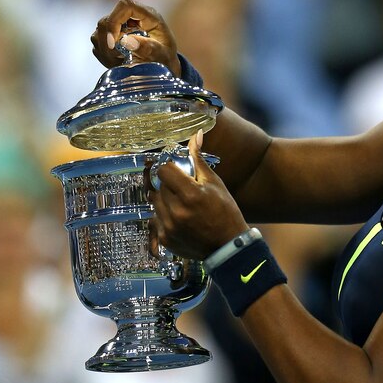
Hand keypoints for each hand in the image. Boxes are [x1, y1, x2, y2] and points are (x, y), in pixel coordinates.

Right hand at [91, 0, 181, 76]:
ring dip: (106, 49)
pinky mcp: (111, 35)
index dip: (115, 21)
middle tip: (119, 56)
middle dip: (108, 41)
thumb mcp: (163, 55)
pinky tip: (117, 60)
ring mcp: (120, 25)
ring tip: (121, 60)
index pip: (125, 6)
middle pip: (107, 19)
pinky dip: (104, 54)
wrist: (162, 63)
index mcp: (148, 16)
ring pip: (99, 31)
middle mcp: (132, 17)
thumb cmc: (166, 57)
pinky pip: (97, 42)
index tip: (114, 42)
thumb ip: (149, 49)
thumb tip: (127, 41)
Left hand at [148, 132, 249, 259]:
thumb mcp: (215, 184)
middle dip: (169, 185)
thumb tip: (195, 136)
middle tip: (182, 188)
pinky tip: (180, 218)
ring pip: (154, 202)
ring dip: (165, 199)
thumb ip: (199, 160)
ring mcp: (169, 226)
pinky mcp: (165, 238)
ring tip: (182, 204)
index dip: (169, 168)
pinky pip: (155, 219)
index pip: (163, 171)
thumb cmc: (225, 212)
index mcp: (190, 194)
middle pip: (158, 186)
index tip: (176, 171)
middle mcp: (176, 211)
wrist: (227, 245)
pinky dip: (165, 215)